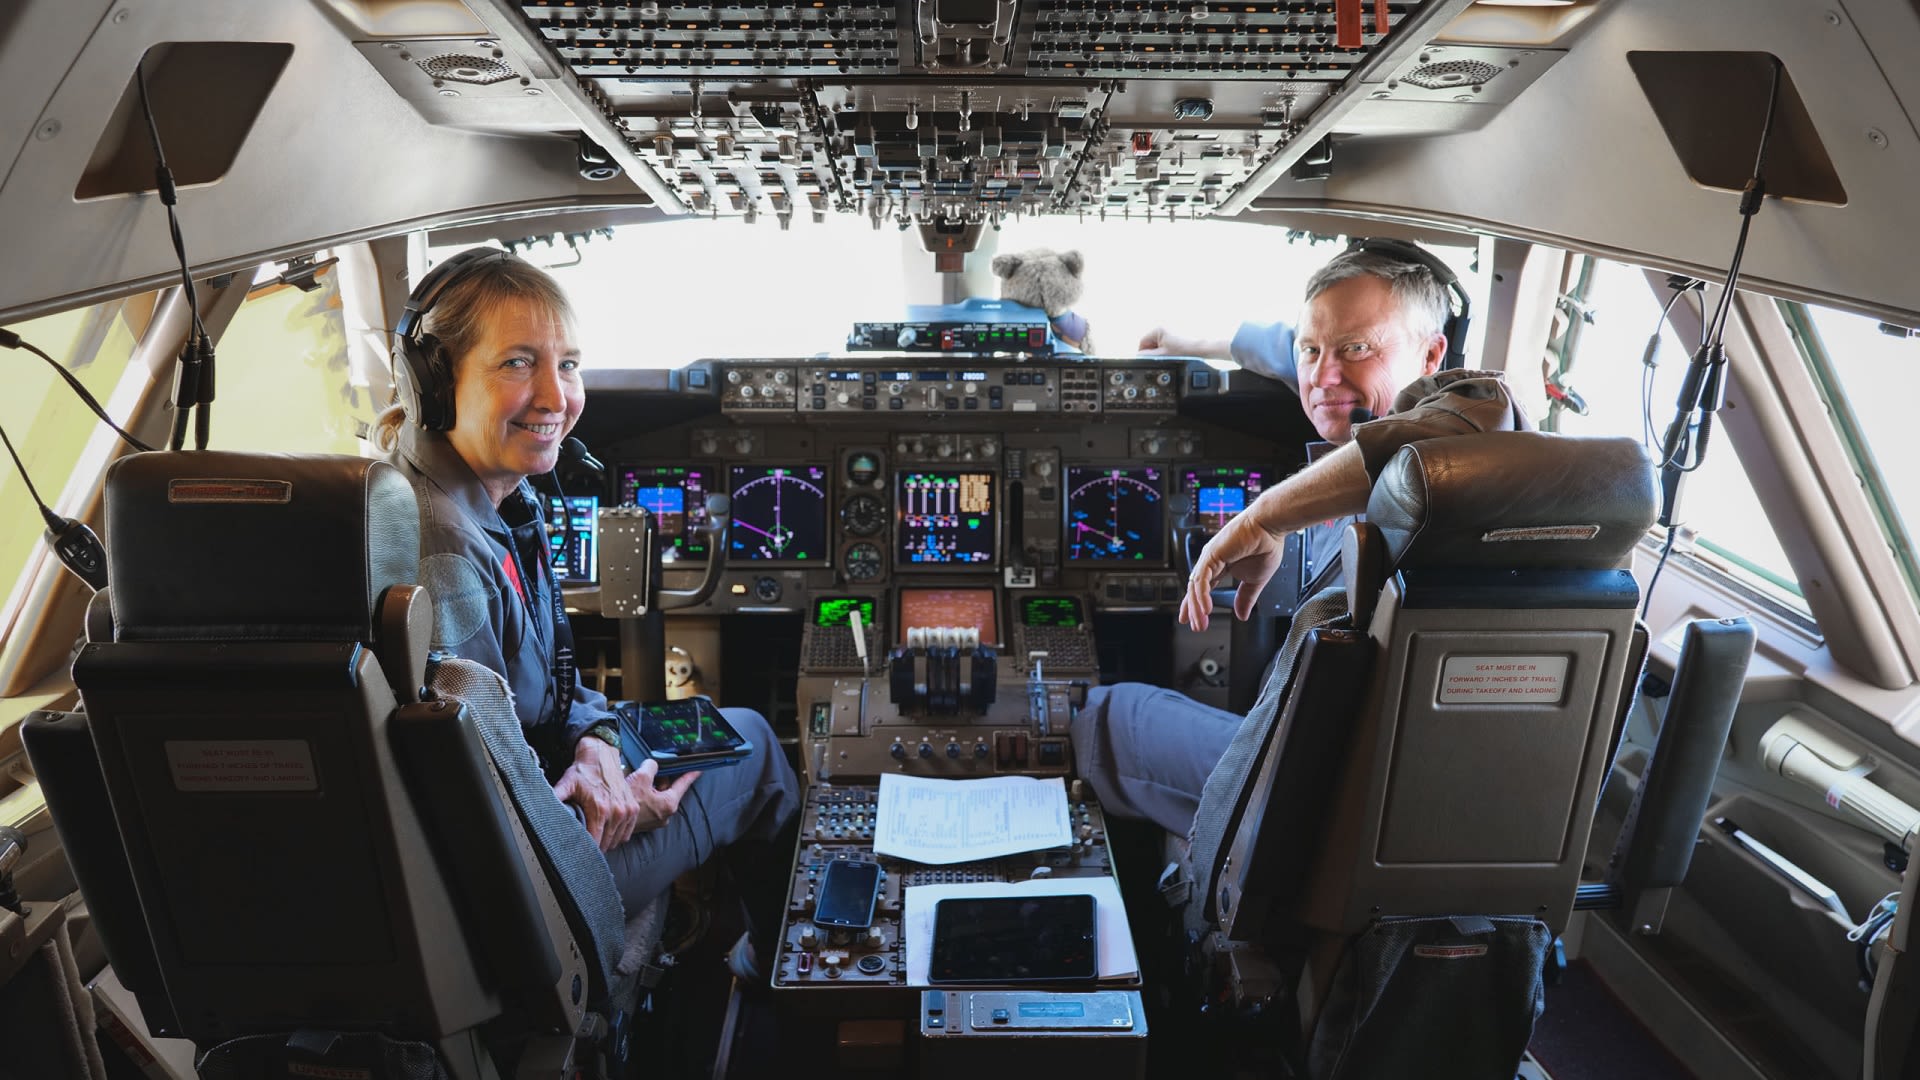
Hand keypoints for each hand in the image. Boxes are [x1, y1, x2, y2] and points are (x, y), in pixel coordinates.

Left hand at [553, 736, 642, 850]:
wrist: (601, 755)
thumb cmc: (584, 771)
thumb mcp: (566, 784)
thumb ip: (555, 798)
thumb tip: (539, 809)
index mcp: (600, 809)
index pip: (595, 842)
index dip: (585, 849)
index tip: (579, 850)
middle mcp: (616, 812)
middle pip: (606, 843)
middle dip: (595, 847)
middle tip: (585, 846)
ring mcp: (627, 810)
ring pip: (617, 840)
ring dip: (607, 842)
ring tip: (596, 839)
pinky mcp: (633, 808)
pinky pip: (627, 833)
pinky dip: (618, 836)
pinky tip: (609, 833)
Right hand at [625, 759, 699, 833]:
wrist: (609, 821)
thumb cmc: (626, 802)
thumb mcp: (641, 777)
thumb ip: (652, 767)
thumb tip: (653, 764)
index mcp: (668, 804)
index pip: (683, 784)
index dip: (690, 774)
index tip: (698, 770)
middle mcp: (665, 815)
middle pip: (667, 789)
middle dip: (658, 780)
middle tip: (646, 774)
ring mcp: (655, 820)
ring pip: (657, 797)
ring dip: (649, 789)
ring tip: (635, 784)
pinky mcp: (645, 823)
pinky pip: (649, 805)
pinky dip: (644, 797)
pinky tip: (633, 793)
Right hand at [1138, 327, 1231, 359]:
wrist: (1205, 349)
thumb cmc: (1187, 351)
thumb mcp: (1162, 356)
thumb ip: (1147, 357)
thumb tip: (1139, 357)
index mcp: (1158, 329)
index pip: (1142, 342)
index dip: (1144, 354)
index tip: (1150, 361)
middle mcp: (1165, 326)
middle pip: (1151, 343)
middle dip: (1155, 353)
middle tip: (1164, 360)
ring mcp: (1173, 329)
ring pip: (1160, 344)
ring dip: (1163, 352)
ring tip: (1173, 357)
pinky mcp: (1180, 333)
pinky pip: (1169, 343)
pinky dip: (1171, 349)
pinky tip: (1178, 354)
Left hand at [1178, 513, 1287, 632]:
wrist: (1270, 527)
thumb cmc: (1265, 545)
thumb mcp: (1255, 581)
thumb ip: (1246, 598)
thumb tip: (1242, 615)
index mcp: (1220, 566)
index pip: (1203, 588)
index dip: (1197, 604)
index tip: (1194, 619)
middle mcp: (1211, 561)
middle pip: (1195, 589)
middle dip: (1193, 609)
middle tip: (1195, 626)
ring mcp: (1209, 558)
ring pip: (1196, 586)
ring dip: (1197, 606)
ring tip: (1200, 622)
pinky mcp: (1211, 554)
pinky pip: (1202, 579)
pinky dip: (1202, 595)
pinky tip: (1206, 609)